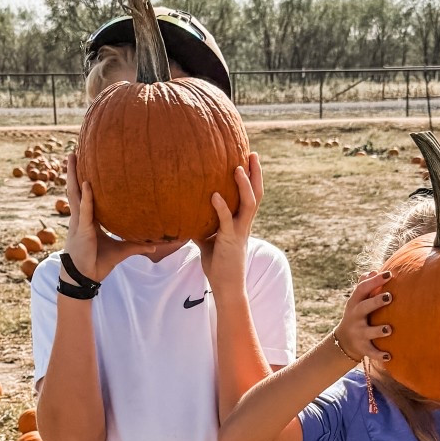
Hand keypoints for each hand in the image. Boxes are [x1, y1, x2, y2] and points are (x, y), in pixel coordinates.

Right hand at [62, 153, 150, 282]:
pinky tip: (87, 184)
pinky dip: (87, 198)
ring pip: (75, 194)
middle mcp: (80, 217)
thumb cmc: (98, 263)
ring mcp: (79, 222)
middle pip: (76, 189)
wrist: (85, 277)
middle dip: (74, 171)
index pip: (85, 196)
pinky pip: (85, 211)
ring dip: (74, 175)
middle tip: (73, 152)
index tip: (85, 164)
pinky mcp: (82, 230)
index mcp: (88, 220)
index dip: (84, 181)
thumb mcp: (120, 251)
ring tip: (72, 157)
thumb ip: (135, 245)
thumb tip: (154, 245)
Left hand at [199, 154, 262, 290]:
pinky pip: (227, 220)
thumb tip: (183, 215)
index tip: (248, 158)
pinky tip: (213, 195)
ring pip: (249, 203)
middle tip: (253, 153)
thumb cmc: (218, 265)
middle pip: (256, 193)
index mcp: (241, 222)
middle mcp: (244, 224)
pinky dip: (221, 207)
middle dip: (256, 173)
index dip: (251, 177)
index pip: (250, 195)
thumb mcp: (206, 241)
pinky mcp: (230, 240)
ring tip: (237, 167)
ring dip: (244, 185)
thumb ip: (200, 226)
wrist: (226, 287)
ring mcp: (239, 231)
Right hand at [334, 271, 392, 365]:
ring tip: (389, 329)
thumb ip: (365, 286)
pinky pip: (371, 352)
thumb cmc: (357, 315)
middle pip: (364, 307)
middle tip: (389, 296)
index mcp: (355, 303)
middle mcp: (355, 317)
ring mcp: (358, 333)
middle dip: (376, 302)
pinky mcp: (362, 348)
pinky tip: (389, 356)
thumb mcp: (357, 301)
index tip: (389, 274)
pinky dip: (379, 355)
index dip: (375, 281)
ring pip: (368, 332)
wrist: (344, 341)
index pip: (362, 289)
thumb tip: (373, 270)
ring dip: (378, 330)